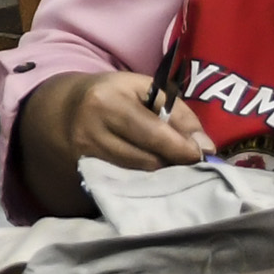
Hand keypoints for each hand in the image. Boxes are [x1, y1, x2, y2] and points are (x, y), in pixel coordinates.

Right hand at [24, 69, 212, 178]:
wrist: (67, 109)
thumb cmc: (116, 95)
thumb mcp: (147, 90)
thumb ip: (179, 114)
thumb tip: (206, 148)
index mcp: (107, 102)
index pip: (154, 133)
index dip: (183, 148)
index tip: (205, 154)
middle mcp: (91, 132)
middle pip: (147, 160)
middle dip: (175, 162)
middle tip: (192, 160)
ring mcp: (85, 156)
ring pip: (138, 175)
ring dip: (162, 172)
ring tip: (172, 162)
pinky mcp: (85, 174)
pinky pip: (126, 183)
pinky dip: (145, 179)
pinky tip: (152, 172)